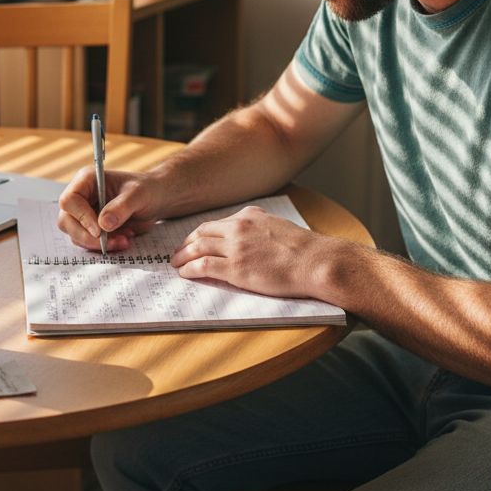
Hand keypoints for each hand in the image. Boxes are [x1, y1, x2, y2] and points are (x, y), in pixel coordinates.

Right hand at [57, 167, 159, 251]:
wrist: (155, 201)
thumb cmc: (146, 190)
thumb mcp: (138, 195)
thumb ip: (121, 207)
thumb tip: (103, 224)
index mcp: (86, 181)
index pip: (69, 200)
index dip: (80, 216)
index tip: (99, 230)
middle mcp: (81, 197)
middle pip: (66, 221)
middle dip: (87, 237)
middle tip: (110, 242)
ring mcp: (84, 215)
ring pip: (76, 235)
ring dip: (98, 244)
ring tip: (124, 239)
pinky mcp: (91, 229)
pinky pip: (89, 243)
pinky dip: (105, 247)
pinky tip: (124, 240)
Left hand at [170, 205, 338, 299]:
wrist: (314, 261)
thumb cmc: (304, 250)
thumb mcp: (278, 227)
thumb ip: (260, 228)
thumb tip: (252, 238)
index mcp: (250, 216)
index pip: (216, 223)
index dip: (200, 234)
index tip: (194, 240)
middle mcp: (239, 227)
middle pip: (201, 233)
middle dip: (186, 243)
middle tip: (177, 253)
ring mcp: (235, 248)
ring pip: (198, 248)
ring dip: (183, 256)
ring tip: (176, 264)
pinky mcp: (235, 268)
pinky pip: (202, 267)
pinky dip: (189, 270)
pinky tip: (185, 274)